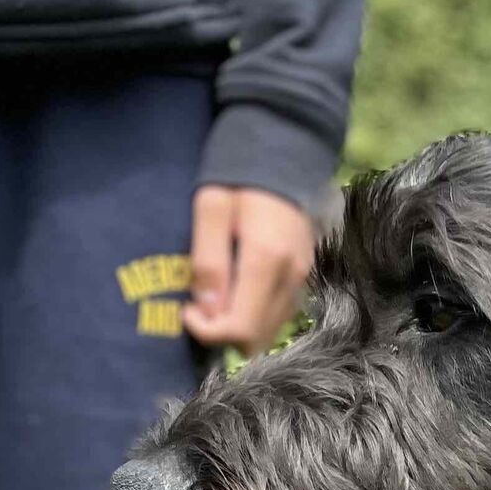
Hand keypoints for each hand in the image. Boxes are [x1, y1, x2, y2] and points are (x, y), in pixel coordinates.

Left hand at [184, 186, 314, 355]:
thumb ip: (209, 259)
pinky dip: (254, 317)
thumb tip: (207, 310)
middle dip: (223, 333)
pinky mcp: (303, 277)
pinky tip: (236, 292)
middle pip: (256, 339)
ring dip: (238, 327)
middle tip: (200, 307)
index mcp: (266, 259)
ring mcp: (301, 279)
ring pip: (268, 333)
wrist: (281, 150)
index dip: (209, 331)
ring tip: (216, 298)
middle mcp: (290, 277)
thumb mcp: (210, 206)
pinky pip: (277, 317)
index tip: (187, 310)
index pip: (241, 326)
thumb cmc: (238, 173)